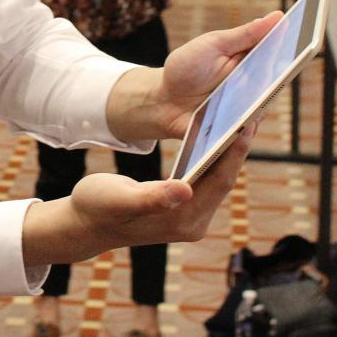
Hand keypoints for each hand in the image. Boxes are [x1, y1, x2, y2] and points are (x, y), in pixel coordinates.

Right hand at [22, 123, 256, 265]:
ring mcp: (190, 218)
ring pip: (217, 179)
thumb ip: (152, 197)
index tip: (247, 123)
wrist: (86, 223)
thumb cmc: (97, 207)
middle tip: (250, 112)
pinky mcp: (184, 210)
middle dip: (236, 147)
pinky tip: (215, 136)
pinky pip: (206, 180)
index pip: (218, 182)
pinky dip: (212, 157)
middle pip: (224, 180)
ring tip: (238, 118)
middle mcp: (193, 222)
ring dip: (227, 151)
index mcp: (182, 219)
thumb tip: (185, 189)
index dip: (234, 152)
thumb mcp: (119, 199)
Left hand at [105, 12, 281, 141]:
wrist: (161, 101)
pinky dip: (245, 126)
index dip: (297, 45)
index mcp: (252, 61)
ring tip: (266, 90)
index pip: (281, 54)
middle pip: (277, 81)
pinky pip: (245, 132)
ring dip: (264, 100)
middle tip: (294, 61)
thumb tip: (278, 16)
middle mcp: (254, 86)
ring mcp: (245, 109)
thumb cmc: (187, 68)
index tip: (311, 34)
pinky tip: (245, 120)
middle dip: (285, 71)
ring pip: (263, 107)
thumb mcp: (212, 45)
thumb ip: (244, 35)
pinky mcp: (233, 130)